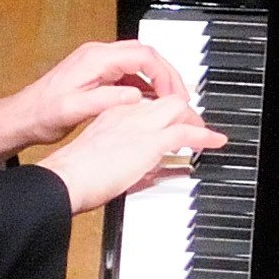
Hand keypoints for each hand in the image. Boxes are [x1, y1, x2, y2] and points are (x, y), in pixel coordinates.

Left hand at [0, 39, 192, 161]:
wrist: (22, 117)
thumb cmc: (42, 113)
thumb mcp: (73, 110)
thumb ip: (106, 100)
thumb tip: (136, 94)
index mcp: (95, 59)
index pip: (142, 55)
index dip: (164, 73)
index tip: (175, 94)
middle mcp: (98, 56)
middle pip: (145, 55)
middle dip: (168, 74)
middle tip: (182, 97)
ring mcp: (98, 64)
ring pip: (139, 63)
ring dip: (158, 80)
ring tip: (171, 101)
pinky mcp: (97, 74)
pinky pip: (129, 73)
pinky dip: (145, 85)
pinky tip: (150, 103)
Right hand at [35, 95, 225, 213]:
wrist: (65, 178)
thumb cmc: (74, 176)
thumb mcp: (104, 159)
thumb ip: (128, 159)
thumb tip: (152, 172)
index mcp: (113, 115)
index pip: (148, 103)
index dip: (165, 111)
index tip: (173, 123)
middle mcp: (128, 114)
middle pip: (166, 100)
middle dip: (185, 112)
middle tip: (195, 126)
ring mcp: (139, 125)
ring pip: (178, 109)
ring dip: (195, 121)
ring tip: (206, 135)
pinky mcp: (149, 141)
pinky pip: (186, 132)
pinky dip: (204, 135)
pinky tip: (213, 141)